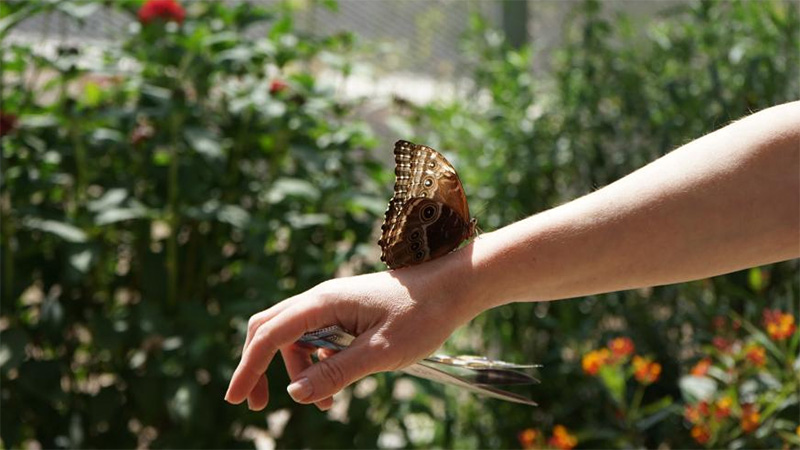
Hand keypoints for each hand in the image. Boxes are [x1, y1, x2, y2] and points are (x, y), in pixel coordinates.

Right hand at [224, 248, 480, 410]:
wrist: (454, 287)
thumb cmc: (423, 315)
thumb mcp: (382, 352)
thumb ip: (337, 372)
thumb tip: (294, 394)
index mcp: (325, 302)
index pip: (271, 334)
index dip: (249, 366)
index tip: (236, 399)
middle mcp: (322, 299)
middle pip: (271, 329)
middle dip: (258, 365)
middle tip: (257, 404)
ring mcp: (333, 304)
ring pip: (294, 337)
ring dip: (297, 371)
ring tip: (323, 404)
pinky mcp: (346, 312)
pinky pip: (317, 337)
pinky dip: (316, 363)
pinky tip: (336, 387)